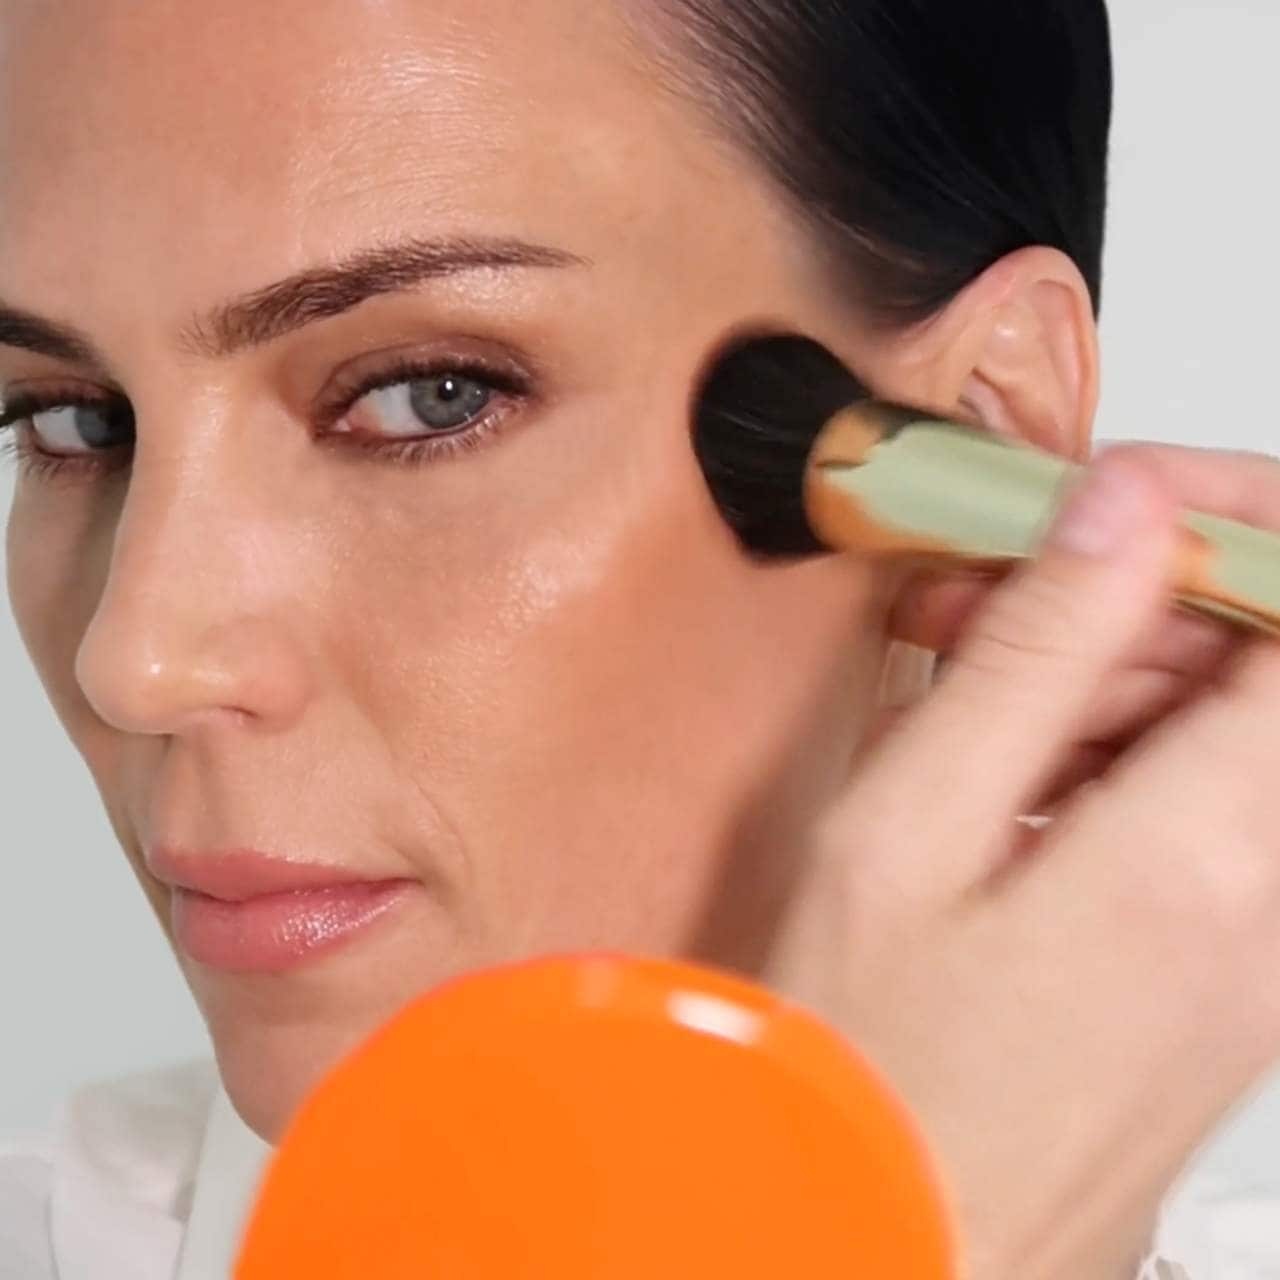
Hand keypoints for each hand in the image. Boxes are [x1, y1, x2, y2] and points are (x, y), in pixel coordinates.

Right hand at [769, 445, 1279, 1279]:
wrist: (880, 1244)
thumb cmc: (871, 1075)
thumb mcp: (908, 831)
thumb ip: (1030, 657)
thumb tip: (1117, 516)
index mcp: (1207, 853)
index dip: (1231, 522)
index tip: (1121, 507)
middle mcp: (1274, 902)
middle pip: (1272, 664)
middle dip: (1140, 594)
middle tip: (992, 599)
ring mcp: (1262, 945)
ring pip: (1239, 732)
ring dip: (1116, 673)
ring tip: (971, 685)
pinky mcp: (1226, 970)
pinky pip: (1212, 808)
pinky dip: (1116, 753)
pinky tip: (1004, 770)